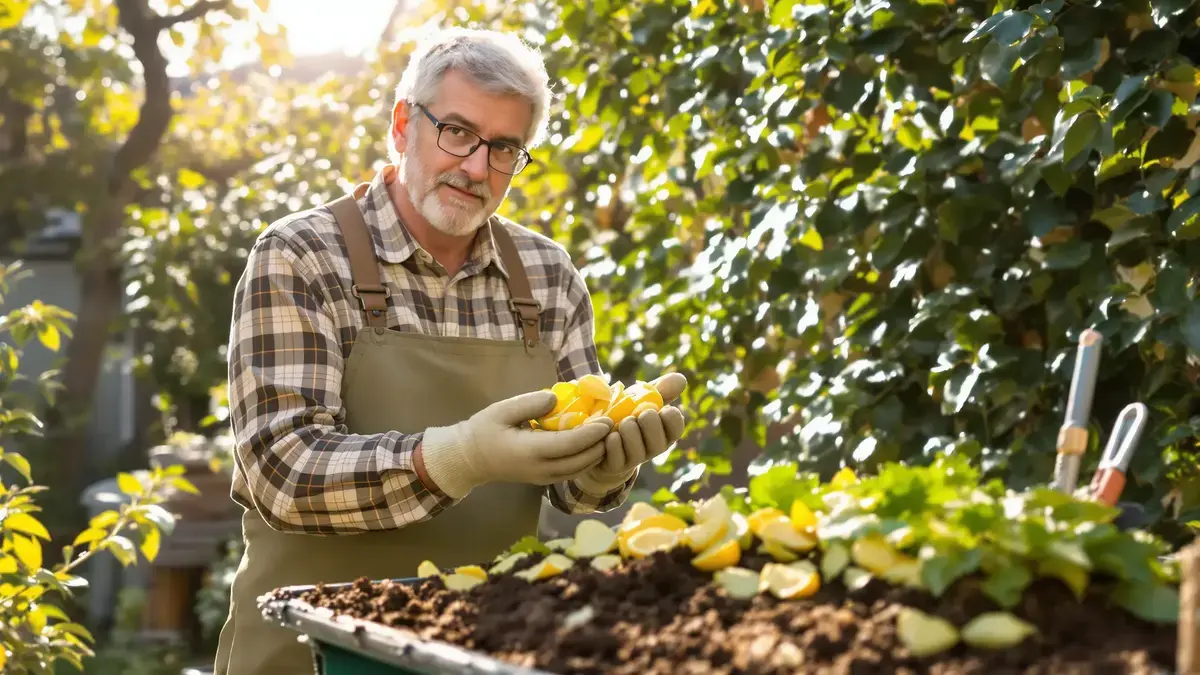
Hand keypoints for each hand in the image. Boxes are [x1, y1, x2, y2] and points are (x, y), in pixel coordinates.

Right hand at [420, 390, 612, 498]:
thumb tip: (556, 399)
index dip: (593, 433)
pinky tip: (593, 443)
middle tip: (616, 424)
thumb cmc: (484, 431)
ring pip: (580, 469)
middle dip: (602, 444)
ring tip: (609, 433)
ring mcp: (543, 478)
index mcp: (531, 451)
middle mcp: (541, 469)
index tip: (608, 419)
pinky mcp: (544, 480)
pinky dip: (587, 459)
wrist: (470, 459)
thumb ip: (530, 403)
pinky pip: (572, 472)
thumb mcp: (502, 410)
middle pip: (582, 460)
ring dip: (597, 453)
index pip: (571, 444)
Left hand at [578, 373, 687, 490]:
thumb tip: (682, 379)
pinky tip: (608, 436)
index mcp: (665, 432)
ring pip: (634, 441)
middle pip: (656, 432)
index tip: (658, 409)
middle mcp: (655, 448)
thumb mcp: (642, 402)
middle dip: (643, 418)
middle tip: (634, 416)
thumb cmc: (626, 418)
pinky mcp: (618, 466)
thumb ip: (661, 390)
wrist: (602, 443)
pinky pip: (615, 449)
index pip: (677, 426)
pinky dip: (610, 438)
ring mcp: (637, 459)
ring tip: (619, 425)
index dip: (668, 415)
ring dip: (625, 427)